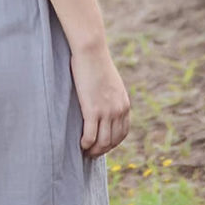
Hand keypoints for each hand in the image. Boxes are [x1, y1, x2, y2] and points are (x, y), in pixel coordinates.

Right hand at [69, 41, 130, 157]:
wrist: (92, 51)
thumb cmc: (96, 63)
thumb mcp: (110, 83)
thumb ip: (111, 96)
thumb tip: (104, 104)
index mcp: (124, 104)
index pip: (122, 133)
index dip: (112, 143)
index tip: (102, 146)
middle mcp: (118, 110)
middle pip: (113, 140)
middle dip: (102, 150)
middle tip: (91, 153)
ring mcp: (106, 111)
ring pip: (102, 142)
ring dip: (94, 150)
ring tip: (85, 151)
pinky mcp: (92, 109)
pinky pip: (90, 135)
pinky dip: (86, 143)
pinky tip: (80, 144)